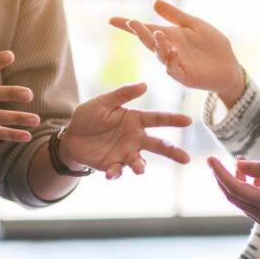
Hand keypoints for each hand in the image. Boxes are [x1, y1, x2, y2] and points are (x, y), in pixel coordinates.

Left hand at [60, 83, 191, 178]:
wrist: (71, 136)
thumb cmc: (89, 116)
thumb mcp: (103, 102)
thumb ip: (122, 94)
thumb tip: (144, 85)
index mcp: (135, 120)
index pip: (158, 119)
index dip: (173, 119)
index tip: (188, 120)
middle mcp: (135, 138)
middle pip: (158, 145)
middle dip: (173, 152)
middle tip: (186, 158)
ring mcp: (125, 153)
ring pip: (140, 162)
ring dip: (140, 166)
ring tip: (139, 169)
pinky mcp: (113, 165)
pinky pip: (118, 171)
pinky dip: (116, 173)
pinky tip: (110, 173)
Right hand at [111, 0, 245, 107]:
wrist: (229, 66)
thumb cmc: (212, 45)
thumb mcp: (194, 25)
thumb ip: (175, 16)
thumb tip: (154, 2)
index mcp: (168, 37)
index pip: (145, 30)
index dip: (128, 26)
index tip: (112, 20)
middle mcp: (168, 50)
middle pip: (148, 42)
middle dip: (139, 33)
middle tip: (132, 23)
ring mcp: (175, 64)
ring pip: (160, 55)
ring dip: (157, 45)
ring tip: (158, 34)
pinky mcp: (185, 76)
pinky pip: (174, 69)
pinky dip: (171, 60)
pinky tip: (173, 51)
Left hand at [207, 156, 259, 229]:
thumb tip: (239, 164)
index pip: (234, 188)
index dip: (220, 173)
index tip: (210, 159)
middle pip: (232, 196)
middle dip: (222, 177)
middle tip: (217, 161)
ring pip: (240, 200)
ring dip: (236, 181)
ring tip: (241, 162)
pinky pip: (249, 204)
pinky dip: (246, 189)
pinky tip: (253, 177)